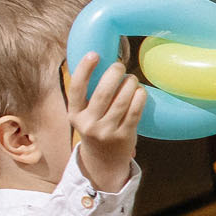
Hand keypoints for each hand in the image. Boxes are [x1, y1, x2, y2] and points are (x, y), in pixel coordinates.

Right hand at [67, 52, 143, 191]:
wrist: (104, 162)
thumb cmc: (96, 129)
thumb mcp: (84, 115)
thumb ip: (88, 96)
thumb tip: (98, 61)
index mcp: (74, 115)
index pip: (76, 89)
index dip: (84, 69)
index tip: (93, 54)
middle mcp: (88, 124)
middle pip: (102, 93)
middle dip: (113, 74)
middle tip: (119, 65)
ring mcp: (106, 131)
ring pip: (121, 101)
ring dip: (129, 84)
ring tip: (132, 78)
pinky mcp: (124, 136)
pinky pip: (134, 112)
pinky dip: (139, 97)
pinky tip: (140, 91)